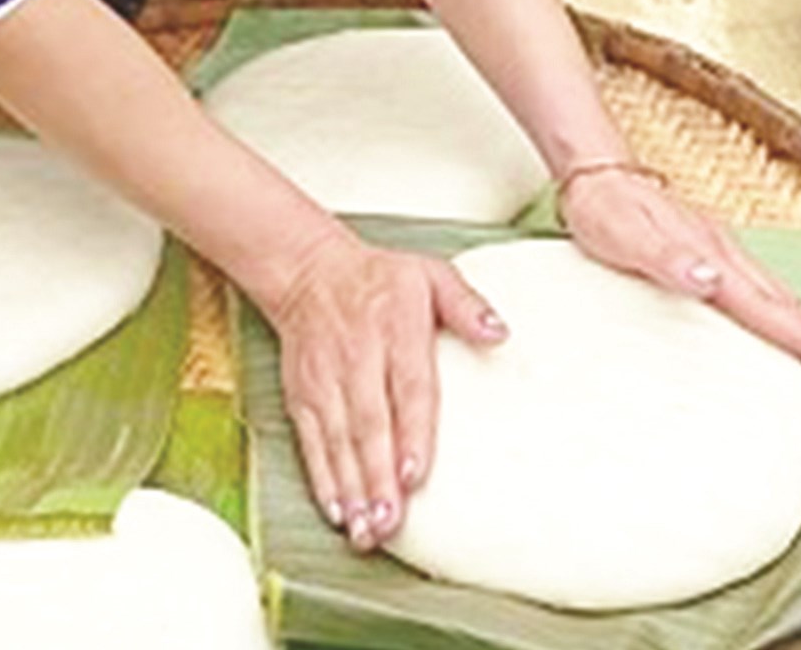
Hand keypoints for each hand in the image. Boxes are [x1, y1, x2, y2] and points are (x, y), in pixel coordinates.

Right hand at [262, 233, 507, 550]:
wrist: (309, 271)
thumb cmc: (380, 279)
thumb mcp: (431, 275)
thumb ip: (466, 304)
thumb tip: (499, 332)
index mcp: (396, 329)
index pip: (406, 387)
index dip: (409, 433)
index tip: (415, 473)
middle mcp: (358, 358)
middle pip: (369, 424)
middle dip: (377, 477)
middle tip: (391, 521)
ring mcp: (326, 380)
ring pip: (338, 441)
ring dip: (351, 488)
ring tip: (367, 530)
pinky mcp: (302, 395)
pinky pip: (311, 442)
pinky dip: (322, 478)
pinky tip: (337, 511)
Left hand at [559, 165, 800, 386]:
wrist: (598, 172)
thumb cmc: (608, 211)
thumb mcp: (628, 239)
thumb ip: (670, 261)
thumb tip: (712, 282)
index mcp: (712, 255)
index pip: (767, 306)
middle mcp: (725, 252)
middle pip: (784, 302)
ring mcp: (722, 249)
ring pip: (776, 293)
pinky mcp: (713, 250)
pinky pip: (759, 285)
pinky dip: (783, 308)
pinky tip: (786, 320)